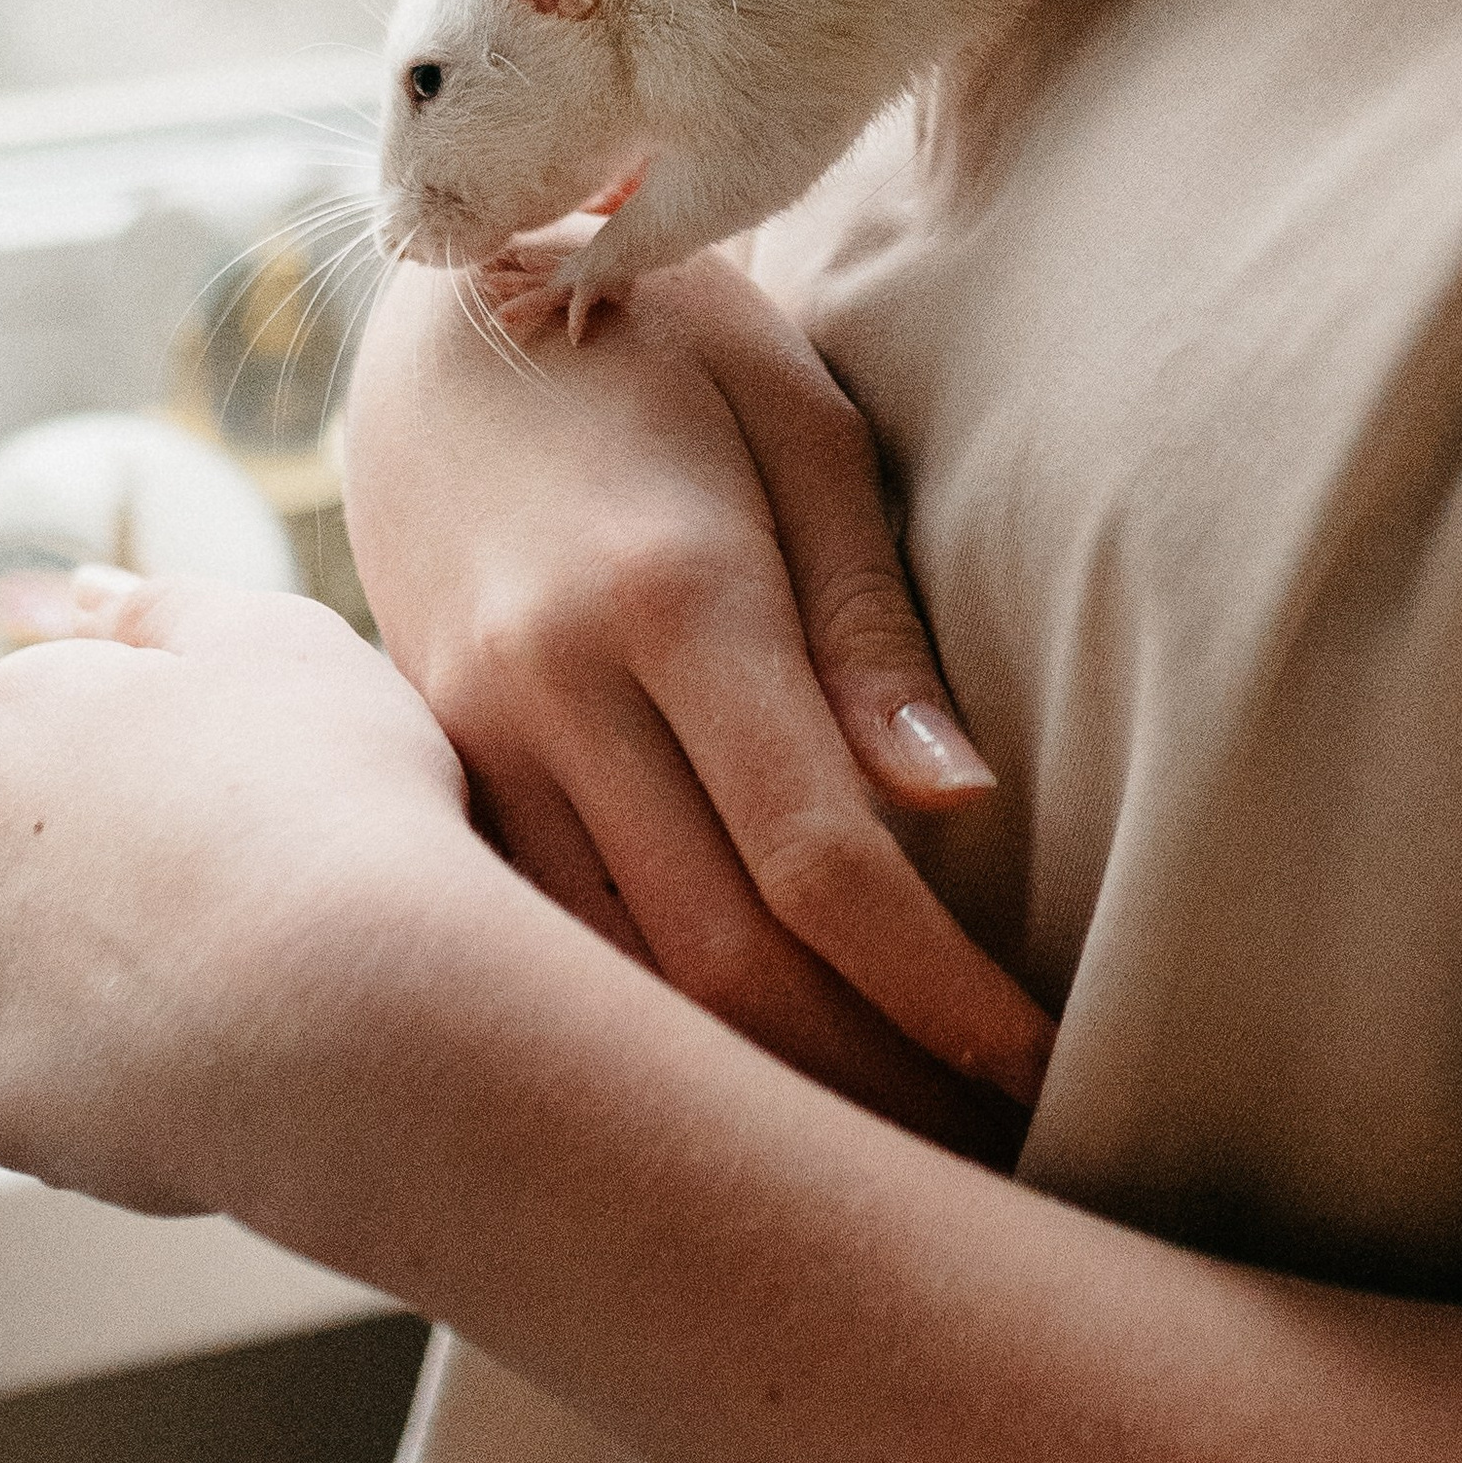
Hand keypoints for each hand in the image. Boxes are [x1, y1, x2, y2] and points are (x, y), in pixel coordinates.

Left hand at [0, 573, 478, 1221]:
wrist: (359, 1001)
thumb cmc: (339, 798)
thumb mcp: (282, 641)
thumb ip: (165, 607)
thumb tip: (81, 590)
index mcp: (22, 707)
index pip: (68, 725)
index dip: (174, 766)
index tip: (255, 803)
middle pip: (27, 843)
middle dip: (113, 865)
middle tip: (249, 895)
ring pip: (21, 963)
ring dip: (100, 970)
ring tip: (234, 985)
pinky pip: (33, 1076)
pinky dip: (100, 1075)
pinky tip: (198, 1064)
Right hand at [342, 252, 1053, 1141]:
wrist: (446, 309)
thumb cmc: (674, 345)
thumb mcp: (803, 431)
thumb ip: (873, 627)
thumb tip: (962, 808)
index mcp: (671, 596)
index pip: (820, 858)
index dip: (934, 991)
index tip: (1034, 1066)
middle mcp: (551, 687)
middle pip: (716, 959)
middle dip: (860, 1082)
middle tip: (985, 1152)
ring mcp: (469, 738)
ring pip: (609, 981)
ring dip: (746, 1087)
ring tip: (884, 1149)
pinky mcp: (427, 767)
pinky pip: (535, 941)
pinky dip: (635, 1027)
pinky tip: (730, 1081)